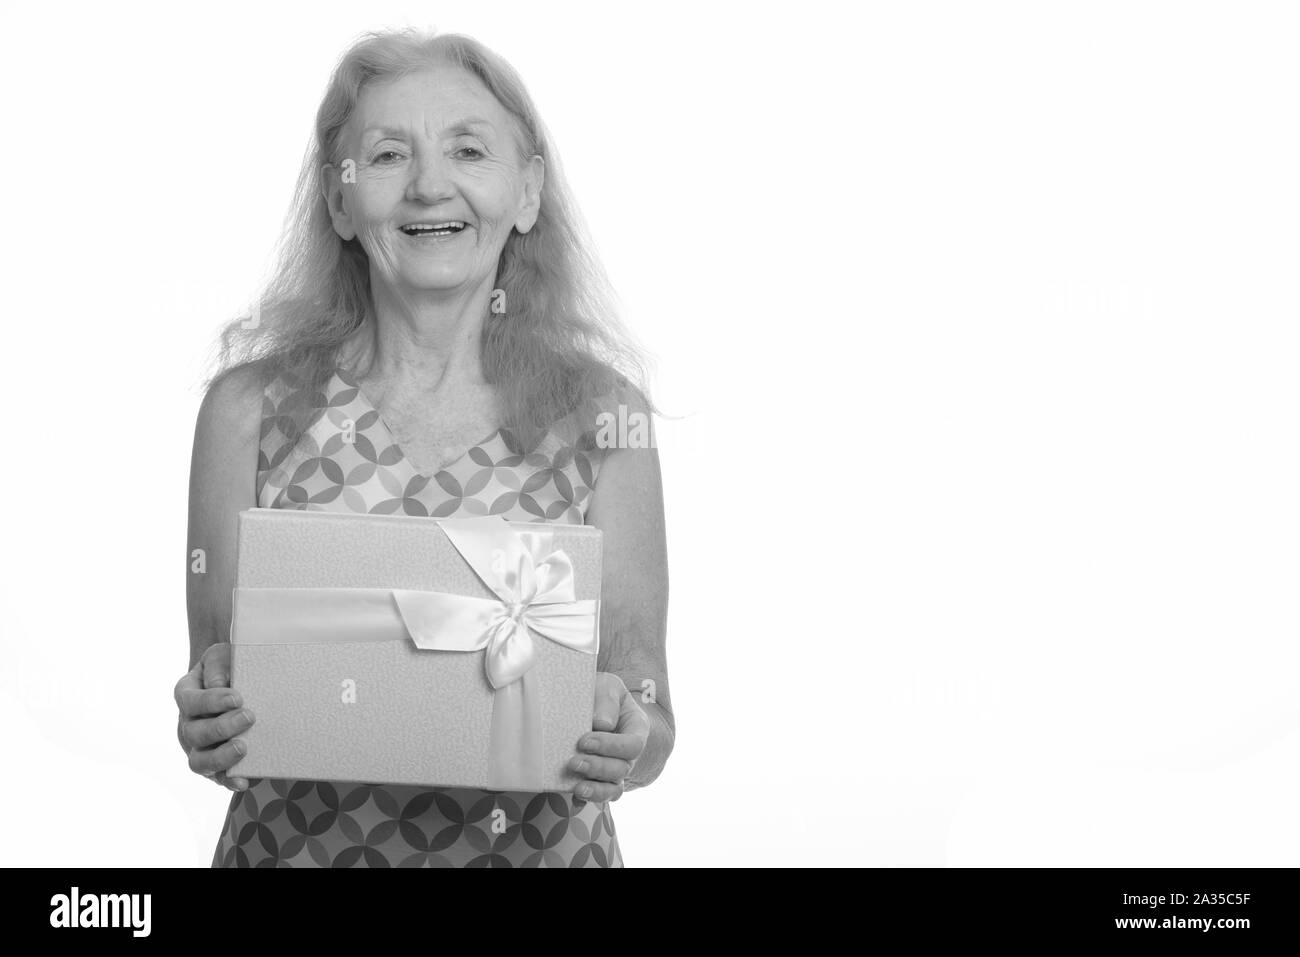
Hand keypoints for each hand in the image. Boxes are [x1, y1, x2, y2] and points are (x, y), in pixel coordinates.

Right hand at [174, 642, 255, 792]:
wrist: (240, 685)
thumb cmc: (230, 669)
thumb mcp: (223, 657)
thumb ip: (219, 665)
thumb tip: (218, 685)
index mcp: (187, 695)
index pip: (191, 701)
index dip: (211, 701)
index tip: (237, 697)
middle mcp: (188, 724)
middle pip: (195, 733)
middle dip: (222, 727)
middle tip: (249, 717)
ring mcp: (198, 748)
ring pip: (199, 762)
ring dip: (221, 757)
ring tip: (243, 747)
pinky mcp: (215, 766)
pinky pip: (217, 778)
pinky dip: (229, 781)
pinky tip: (244, 781)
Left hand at [569, 672, 649, 803]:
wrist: (587, 704)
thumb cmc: (600, 694)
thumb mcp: (607, 686)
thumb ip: (607, 700)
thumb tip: (602, 724)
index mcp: (636, 728)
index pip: (632, 744)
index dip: (611, 747)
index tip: (584, 741)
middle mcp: (627, 754)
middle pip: (622, 769)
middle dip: (598, 768)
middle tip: (574, 761)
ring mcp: (613, 770)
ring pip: (614, 789)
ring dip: (596, 790)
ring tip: (577, 788)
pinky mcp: (597, 780)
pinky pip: (598, 796)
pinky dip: (587, 800)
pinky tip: (574, 797)